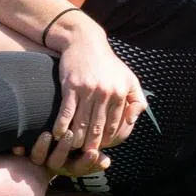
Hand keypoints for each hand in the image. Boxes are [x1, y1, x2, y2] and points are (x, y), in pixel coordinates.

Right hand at [24, 32, 144, 172]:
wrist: (85, 41)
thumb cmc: (108, 63)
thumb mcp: (129, 78)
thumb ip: (138, 101)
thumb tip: (131, 122)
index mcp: (121, 93)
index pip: (115, 125)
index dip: (107, 140)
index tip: (100, 149)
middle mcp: (106, 92)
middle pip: (98, 127)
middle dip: (91, 144)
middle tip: (85, 154)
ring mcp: (88, 89)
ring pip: (82, 122)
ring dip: (76, 139)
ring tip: (71, 148)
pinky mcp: (71, 85)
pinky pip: (67, 111)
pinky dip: (62, 125)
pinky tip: (58, 134)